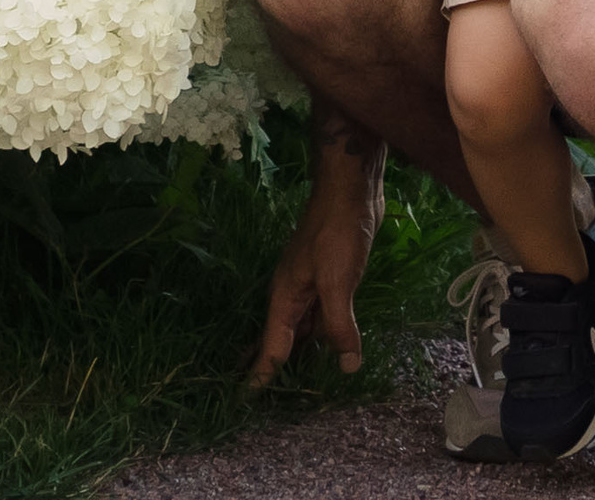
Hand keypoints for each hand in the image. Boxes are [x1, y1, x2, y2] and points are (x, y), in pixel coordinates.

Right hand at [246, 127, 385, 385]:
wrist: (351, 190)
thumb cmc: (337, 232)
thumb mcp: (337, 282)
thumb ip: (339, 325)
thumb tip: (347, 367)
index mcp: (284, 299)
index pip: (271, 348)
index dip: (260, 377)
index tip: (243, 406)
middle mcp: (293, 297)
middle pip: (282, 342)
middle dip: (275, 370)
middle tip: (268, 405)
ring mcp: (311, 287)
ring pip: (304, 331)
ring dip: (304, 356)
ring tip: (300, 387)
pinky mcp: (331, 279)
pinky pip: (322, 317)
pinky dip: (325, 336)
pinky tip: (332, 348)